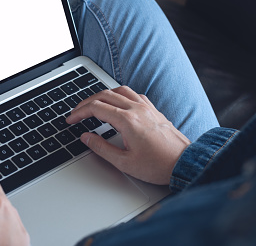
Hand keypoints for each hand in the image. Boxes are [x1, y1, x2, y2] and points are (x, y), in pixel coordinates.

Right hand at [66, 86, 189, 184]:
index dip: (79, 112)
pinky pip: (133, 94)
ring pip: (118, 90)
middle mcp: (136, 109)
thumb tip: (86, 138)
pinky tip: (117, 104)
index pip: (96, 108)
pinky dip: (119, 95)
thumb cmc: (158, 165)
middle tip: (77, 113)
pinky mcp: (153, 109)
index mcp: (127, 121)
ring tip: (93, 105)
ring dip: (102, 95)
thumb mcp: (124, 162)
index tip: (71, 119)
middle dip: (86, 102)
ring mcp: (146, 107)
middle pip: (104, 95)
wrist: (184, 163)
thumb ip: (101, 148)